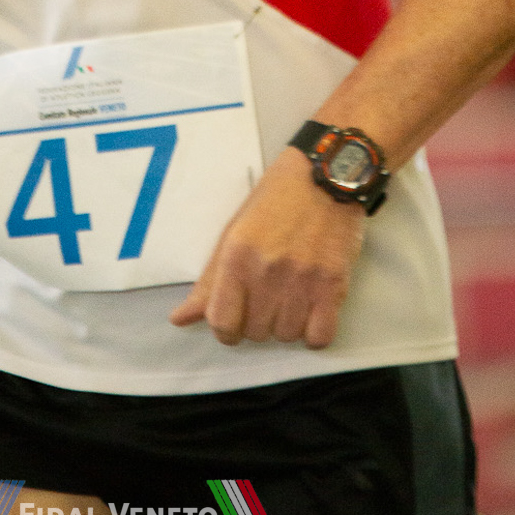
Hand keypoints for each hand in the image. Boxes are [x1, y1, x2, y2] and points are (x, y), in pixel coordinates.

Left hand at [169, 146, 363, 348]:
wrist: (328, 177)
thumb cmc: (276, 199)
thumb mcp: (234, 231)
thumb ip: (209, 280)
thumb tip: (179, 319)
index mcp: (236, 256)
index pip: (222, 322)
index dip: (226, 329)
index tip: (236, 319)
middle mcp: (267, 272)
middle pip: (255, 333)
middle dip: (258, 323)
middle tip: (267, 298)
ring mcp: (302, 280)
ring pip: (287, 336)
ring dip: (287, 326)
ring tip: (292, 299)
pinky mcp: (334, 285)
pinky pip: (320, 338)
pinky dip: (315, 333)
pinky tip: (313, 312)